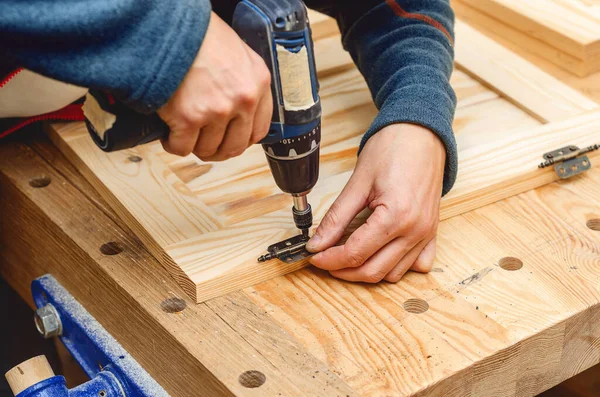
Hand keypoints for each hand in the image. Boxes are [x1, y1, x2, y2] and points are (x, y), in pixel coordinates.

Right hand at [158, 12, 272, 160]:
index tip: (229, 139)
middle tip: (204, 143)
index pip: (259, 130)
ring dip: (194, 146)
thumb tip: (237, 110)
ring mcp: (217, 111)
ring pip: (207, 149)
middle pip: (234, 146)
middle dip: (218, 150)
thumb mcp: (238, 53)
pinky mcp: (188, 118)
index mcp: (258, 82)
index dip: (241, 139)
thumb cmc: (198, 35)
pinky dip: (173, 144)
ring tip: (184, 134)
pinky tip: (169, 134)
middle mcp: (243, 99)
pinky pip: (182, 147)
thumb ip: (243, 82)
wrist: (169, 26)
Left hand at [306, 124, 444, 282]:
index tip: (314, 256)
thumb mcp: (358, 182)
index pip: (355, 253)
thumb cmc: (393, 149)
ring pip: (393, 273)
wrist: (422, 133)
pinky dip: (396, 266)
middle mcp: (416, 231)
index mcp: (397, 217)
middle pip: (373, 271)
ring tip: (348, 255)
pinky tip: (380, 253)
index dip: (329, 259)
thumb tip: (317, 242)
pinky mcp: (432, 232)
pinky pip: (417, 264)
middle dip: (344, 271)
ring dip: (368, 271)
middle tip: (325, 260)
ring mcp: (427, 234)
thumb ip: (337, 217)